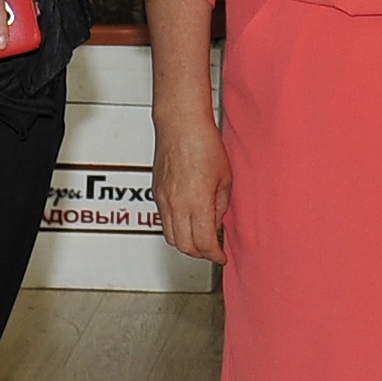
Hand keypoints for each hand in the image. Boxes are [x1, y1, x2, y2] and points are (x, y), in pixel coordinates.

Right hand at [153, 112, 231, 264]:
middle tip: (212, 250)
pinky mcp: (156, 192)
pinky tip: (187, 221)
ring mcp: (163, 199)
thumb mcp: (225, 178)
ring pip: (170, 237)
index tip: (221, 257)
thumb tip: (217, 222)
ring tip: (200, 238)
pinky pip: (164, 221)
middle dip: (200, 253)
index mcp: (197, 202)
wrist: (180, 124)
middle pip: (184, 246)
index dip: (214, 255)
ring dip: (186, 243)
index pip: (204, 243)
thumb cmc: (203, 143)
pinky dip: (175, 228)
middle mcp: (176, 204)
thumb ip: (221, 205)